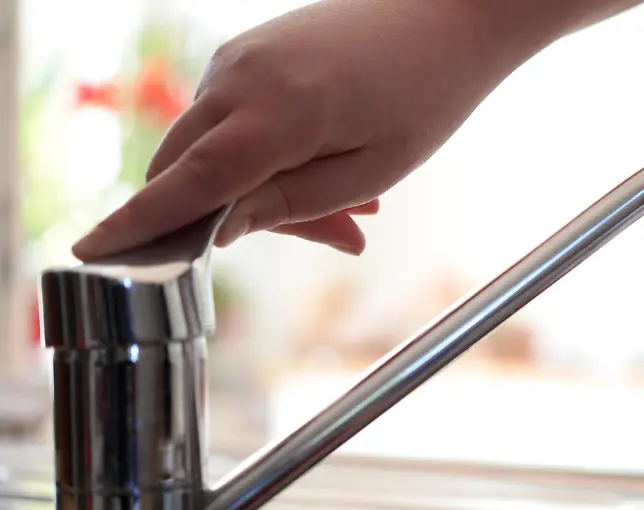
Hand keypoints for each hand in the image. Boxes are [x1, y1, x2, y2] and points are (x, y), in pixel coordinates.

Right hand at [71, 0, 636, 259]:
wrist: (449, 16)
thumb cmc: (424, 97)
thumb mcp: (369, 171)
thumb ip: (289, 204)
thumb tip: (219, 229)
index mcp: (272, 115)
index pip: (186, 182)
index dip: (139, 223)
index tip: (92, 251)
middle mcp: (238, 79)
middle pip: (191, 171)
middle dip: (241, 219)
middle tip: (340, 233)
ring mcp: (238, 59)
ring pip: (214, 147)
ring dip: (267, 188)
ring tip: (358, 201)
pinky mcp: (249, 51)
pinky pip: (233, 118)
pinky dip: (269, 154)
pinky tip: (335, 162)